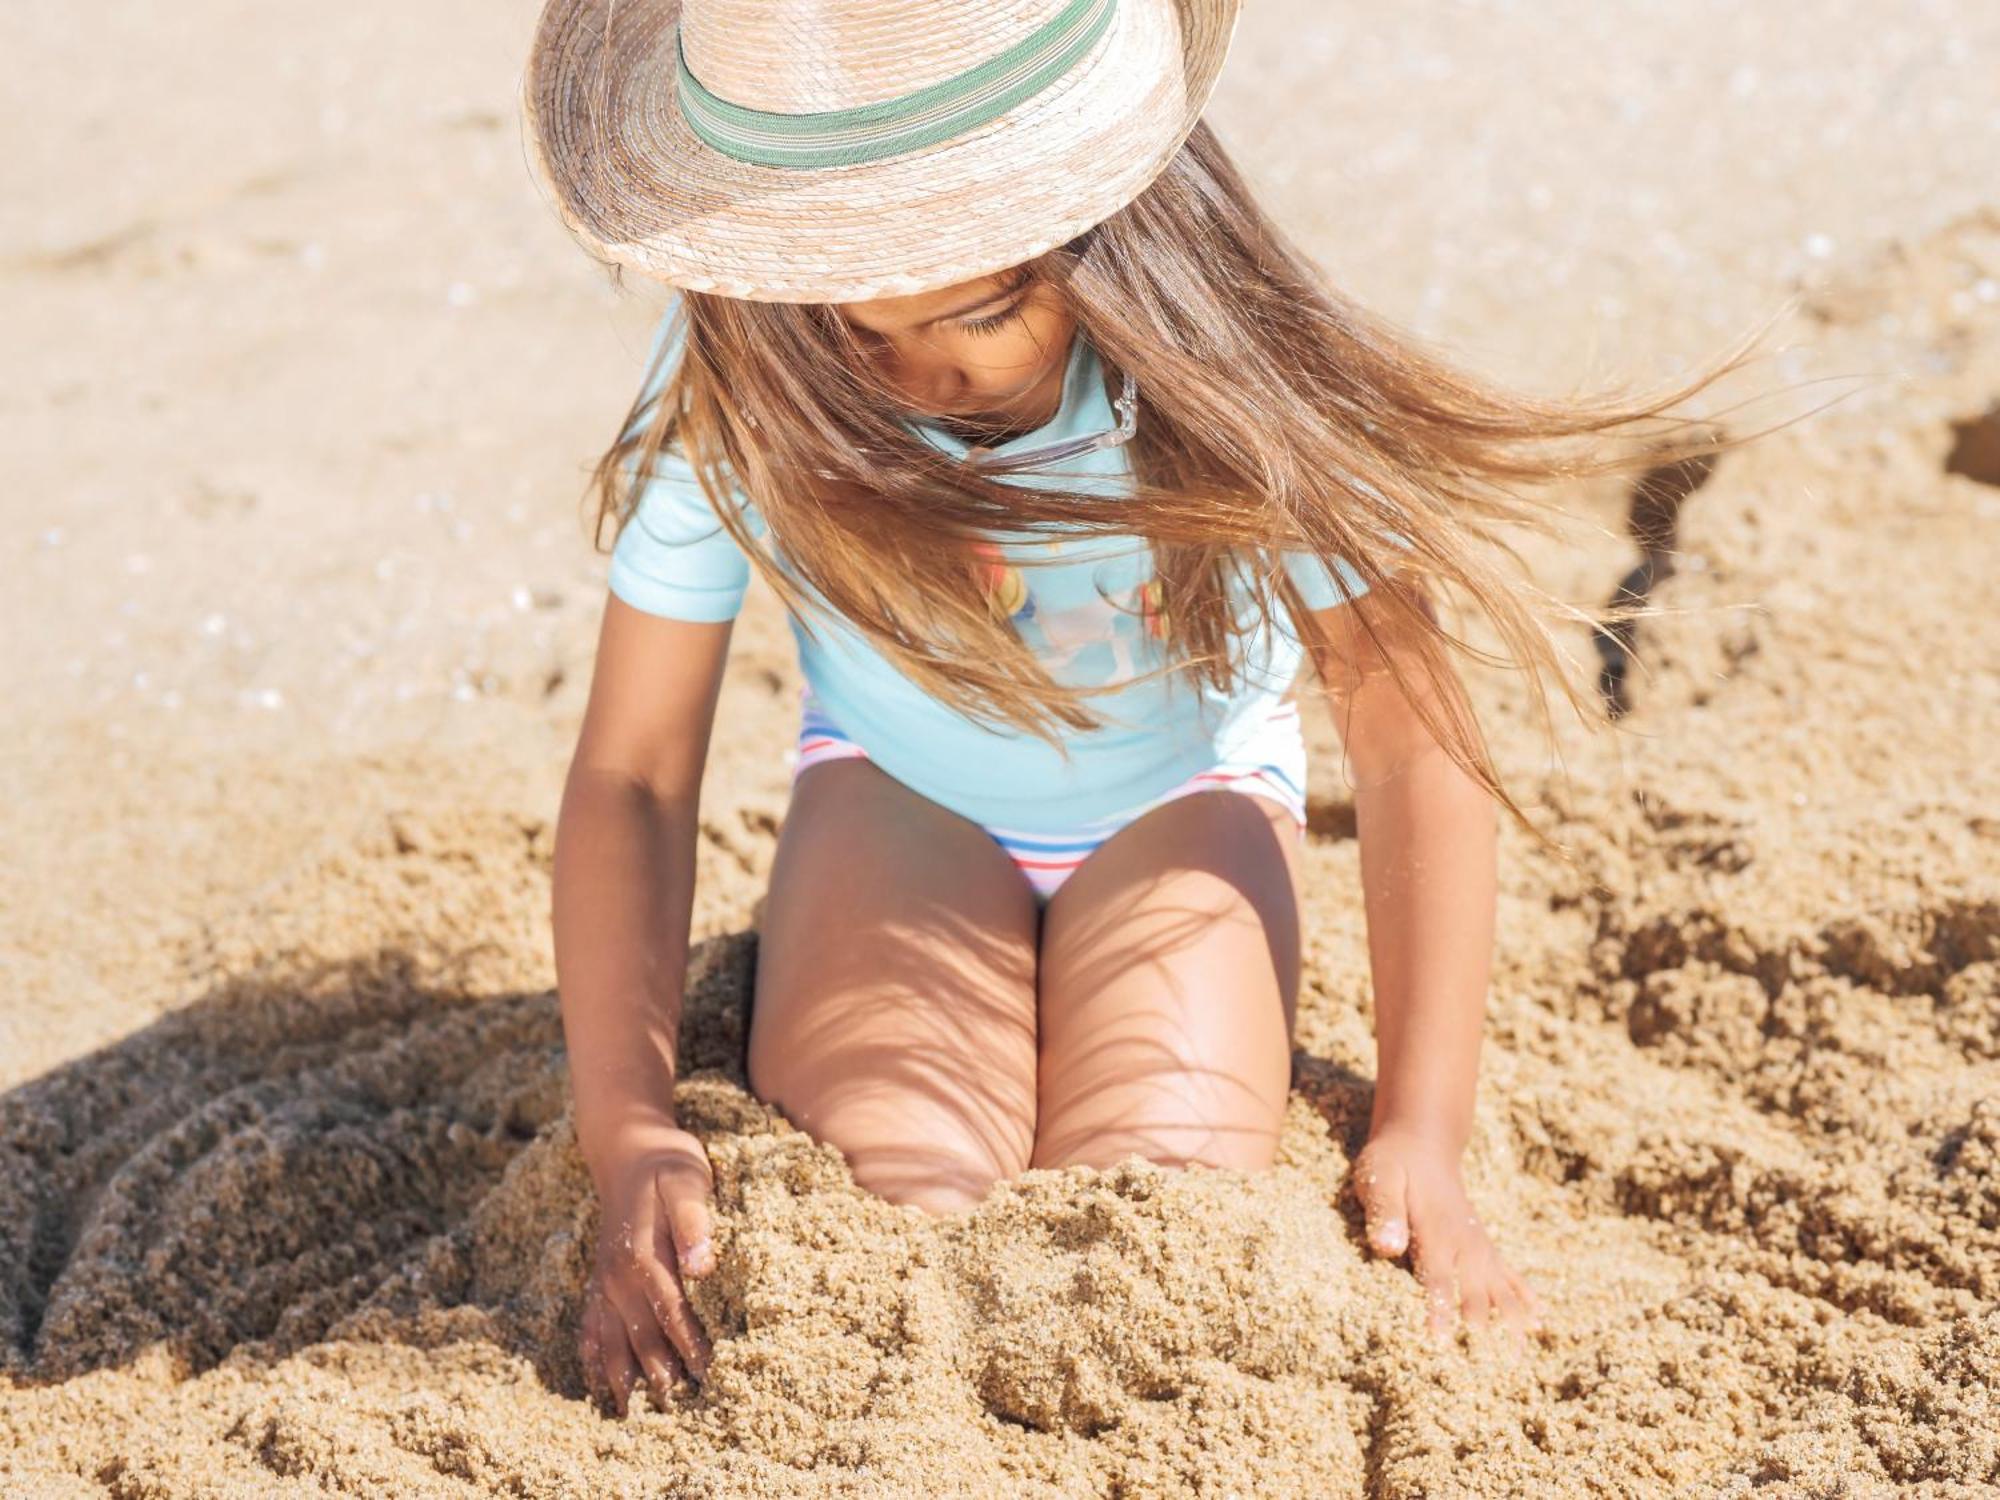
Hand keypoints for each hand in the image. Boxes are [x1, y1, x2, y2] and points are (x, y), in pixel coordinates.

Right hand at [580, 1124, 718, 1416]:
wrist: (626, 1148)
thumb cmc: (666, 1163)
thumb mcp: (687, 1179)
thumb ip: (694, 1220)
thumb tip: (700, 1266)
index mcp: (643, 1254)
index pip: (671, 1310)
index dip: (689, 1343)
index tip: (706, 1372)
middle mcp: (618, 1274)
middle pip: (639, 1333)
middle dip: (656, 1371)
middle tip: (673, 1408)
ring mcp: (604, 1278)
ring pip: (609, 1336)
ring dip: (619, 1373)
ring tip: (628, 1410)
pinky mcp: (599, 1277)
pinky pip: (589, 1322)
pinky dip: (590, 1352)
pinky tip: (592, 1378)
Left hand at [1350, 1123, 1543, 1345]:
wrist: (1420, 1140)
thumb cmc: (1393, 1163)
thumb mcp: (1379, 1178)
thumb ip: (1384, 1211)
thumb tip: (1388, 1247)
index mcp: (1435, 1230)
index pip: (1436, 1277)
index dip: (1440, 1309)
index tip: (1443, 1344)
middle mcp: (1463, 1241)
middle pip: (1476, 1290)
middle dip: (1484, 1329)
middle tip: (1494, 1369)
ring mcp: (1476, 1242)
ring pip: (1498, 1286)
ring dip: (1510, 1319)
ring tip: (1521, 1356)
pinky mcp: (1481, 1242)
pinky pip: (1508, 1272)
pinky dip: (1523, 1296)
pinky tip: (1539, 1321)